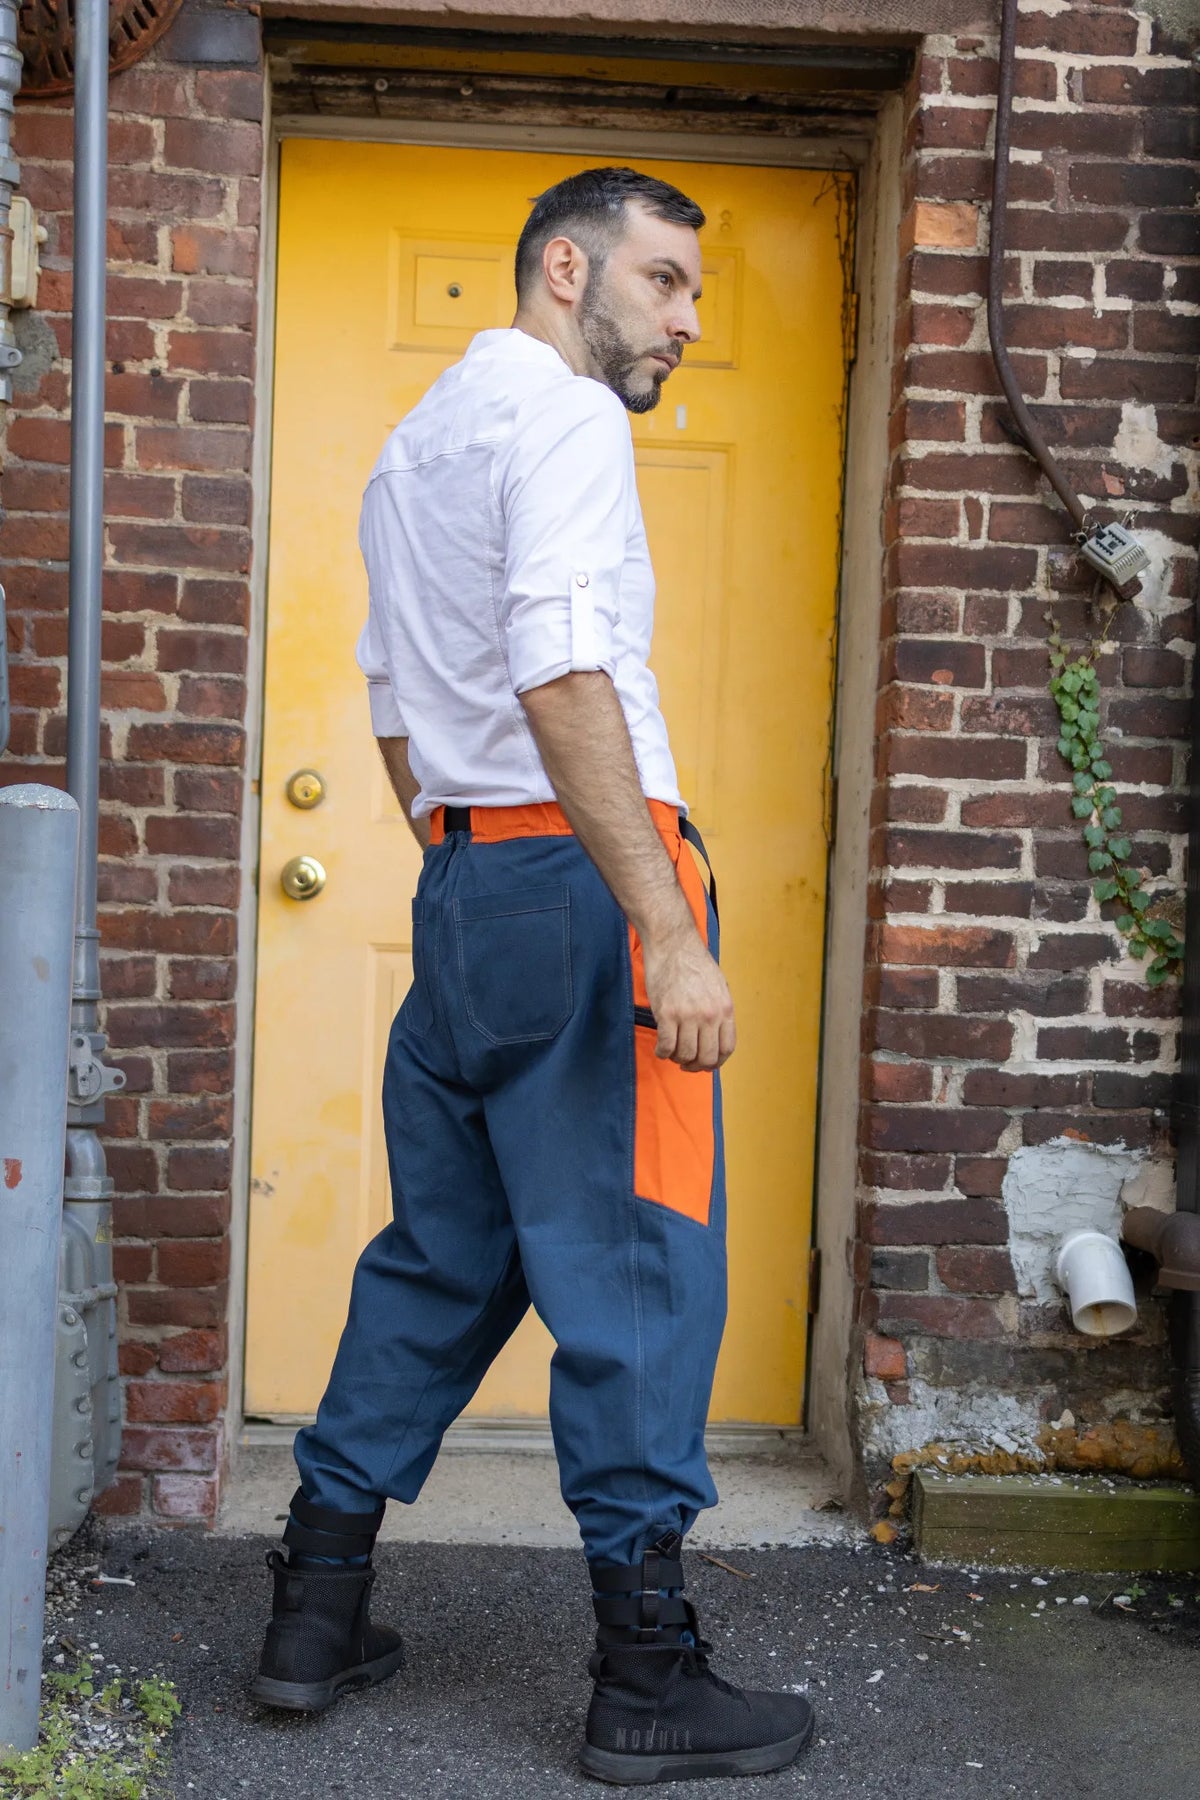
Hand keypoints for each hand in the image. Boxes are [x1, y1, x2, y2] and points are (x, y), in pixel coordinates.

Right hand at [641, 924, 735, 1071]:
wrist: (673, 944)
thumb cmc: (693, 962)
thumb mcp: (718, 986)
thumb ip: (718, 1011)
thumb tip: (714, 1035)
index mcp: (725, 1009)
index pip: (727, 1048)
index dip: (716, 1062)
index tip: (706, 1063)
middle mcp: (709, 1015)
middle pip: (707, 1057)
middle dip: (696, 1066)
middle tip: (686, 1063)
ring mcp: (688, 1015)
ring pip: (685, 1054)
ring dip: (677, 1059)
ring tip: (672, 1052)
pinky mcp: (666, 1013)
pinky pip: (666, 1046)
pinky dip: (662, 1052)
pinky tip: (661, 1048)